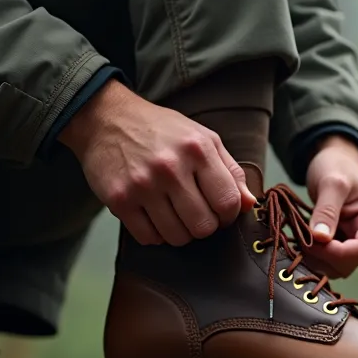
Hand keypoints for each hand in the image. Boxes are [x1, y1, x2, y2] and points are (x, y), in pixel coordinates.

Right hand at [59, 80, 258, 245]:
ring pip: (177, 237)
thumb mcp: (204, 139)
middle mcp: (170, 168)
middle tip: (196, 214)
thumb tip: (250, 204)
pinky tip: (154, 216)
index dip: (229, 215)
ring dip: (180, 232)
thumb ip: (231, 171)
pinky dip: (155, 234)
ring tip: (175, 214)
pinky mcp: (119, 199)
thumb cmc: (162, 131)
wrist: (107, 119)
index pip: (228, 203)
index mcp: (198, 150)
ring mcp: (142, 185)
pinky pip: (148, 238)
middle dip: (205, 227)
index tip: (220, 212)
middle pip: (204, 226)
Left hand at [304, 134, 357, 277]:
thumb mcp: (332, 182)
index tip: (314, 241)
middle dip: (324, 257)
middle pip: (350, 263)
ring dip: (316, 259)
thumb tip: (320, 238)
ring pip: (337, 267)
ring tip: (298, 239)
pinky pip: (327, 260)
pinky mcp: (340, 244)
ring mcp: (354, 241)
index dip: (339, 253)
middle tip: (300, 240)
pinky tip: (299, 242)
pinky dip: (312, 256)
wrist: (334, 161)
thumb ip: (326, 209)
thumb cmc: (337, 165)